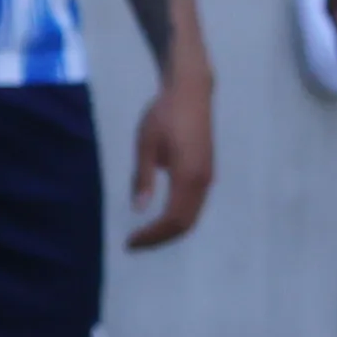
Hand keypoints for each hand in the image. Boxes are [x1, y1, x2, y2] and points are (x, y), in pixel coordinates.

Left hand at [123, 55, 212, 246]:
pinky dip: (178, 217)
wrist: (191, 92)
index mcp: (188, 176)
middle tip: (134, 243)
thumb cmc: (164, 114)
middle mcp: (203, 181)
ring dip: (169, 229)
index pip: (172, 219)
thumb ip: (144, 177)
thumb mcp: (146, 144)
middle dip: (160, 238)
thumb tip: (140, 208)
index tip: (129, 242)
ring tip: (145, 234)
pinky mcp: (206, 172)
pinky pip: (194, 205)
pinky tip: (159, 216)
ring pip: (192, 216)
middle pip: (185, 223)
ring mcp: (207, 177)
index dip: (152, 235)